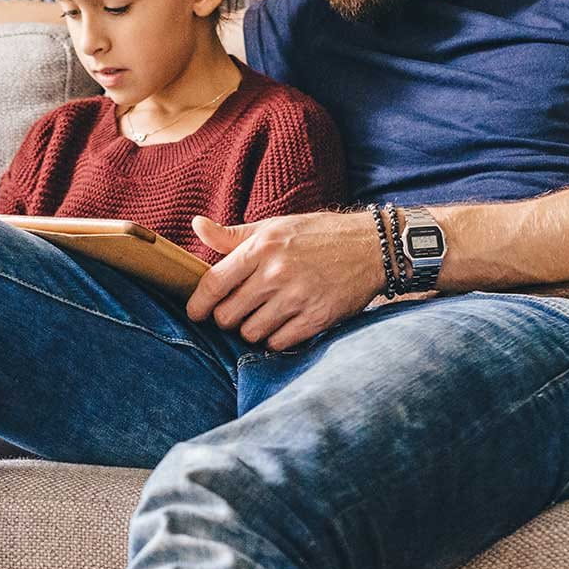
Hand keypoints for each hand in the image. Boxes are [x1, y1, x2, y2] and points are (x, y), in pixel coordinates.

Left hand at [184, 211, 383, 351]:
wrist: (371, 247)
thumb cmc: (317, 235)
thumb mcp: (275, 227)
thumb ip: (233, 235)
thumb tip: (196, 226)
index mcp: (261, 247)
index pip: (213, 284)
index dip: (198, 304)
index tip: (196, 313)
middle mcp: (276, 272)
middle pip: (227, 315)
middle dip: (227, 318)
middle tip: (238, 312)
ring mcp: (297, 297)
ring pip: (250, 333)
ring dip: (252, 330)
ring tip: (264, 316)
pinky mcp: (317, 317)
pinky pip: (278, 343)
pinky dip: (276, 338)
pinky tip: (284, 324)